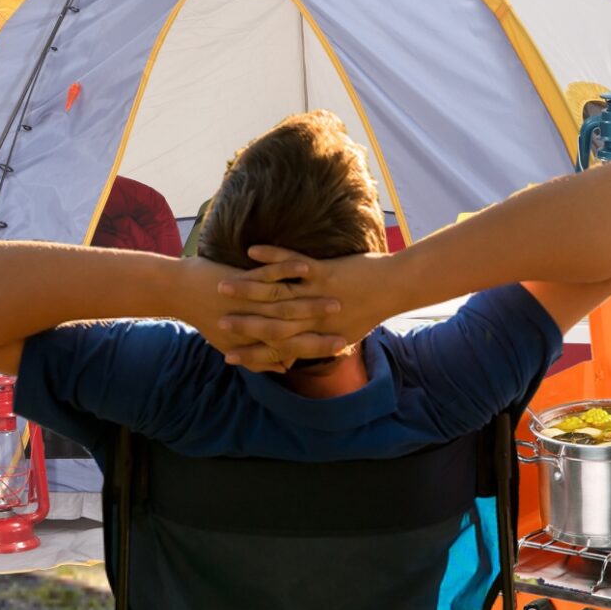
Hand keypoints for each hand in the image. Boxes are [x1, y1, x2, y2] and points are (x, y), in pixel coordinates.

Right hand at [211, 247, 390, 369]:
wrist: (394, 288)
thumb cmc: (370, 311)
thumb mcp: (345, 334)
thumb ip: (319, 345)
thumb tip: (300, 358)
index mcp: (316, 335)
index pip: (275, 348)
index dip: (250, 353)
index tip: (227, 354)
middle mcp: (312, 317)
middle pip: (268, 322)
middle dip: (239, 322)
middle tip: (215, 320)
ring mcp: (315, 292)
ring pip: (274, 293)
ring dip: (246, 288)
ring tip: (222, 285)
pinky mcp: (322, 270)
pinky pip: (292, 262)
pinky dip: (272, 256)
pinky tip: (251, 251)